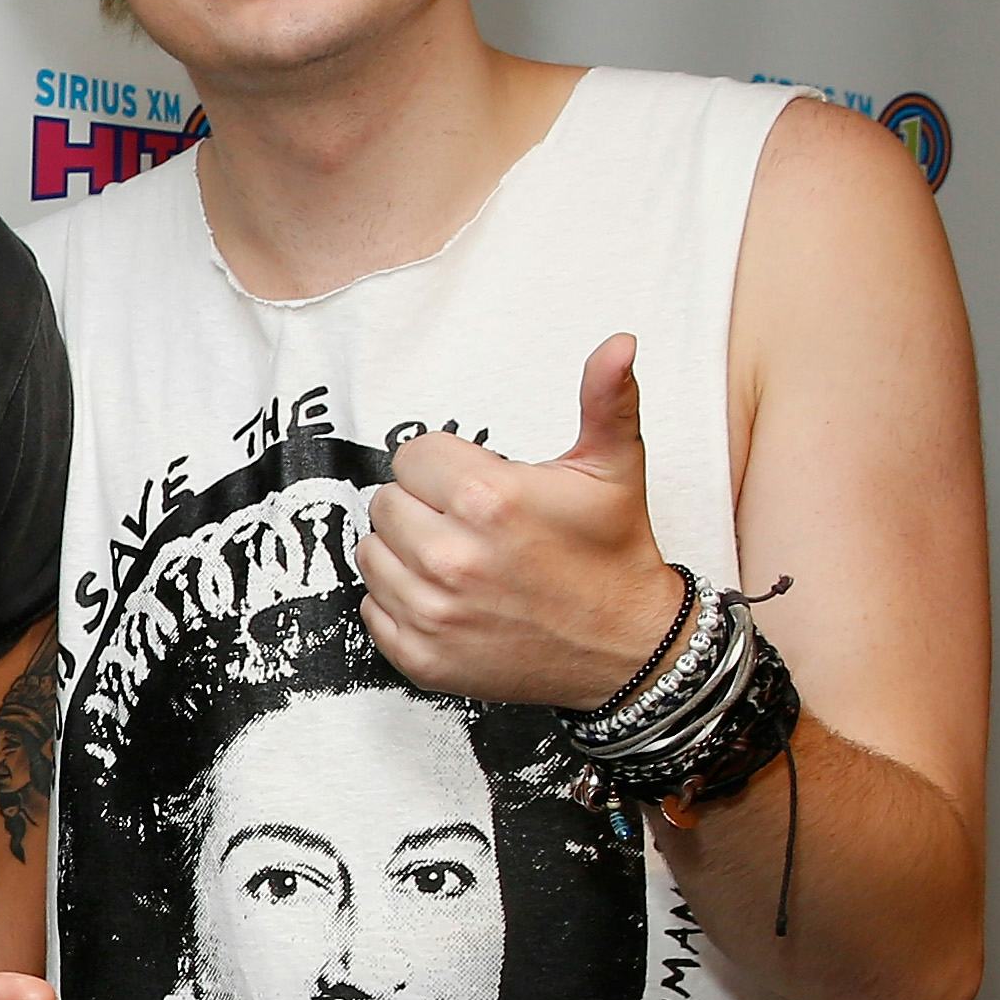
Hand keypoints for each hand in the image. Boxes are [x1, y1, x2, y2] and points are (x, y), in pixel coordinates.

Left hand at [359, 334, 676, 707]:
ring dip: (405, 552)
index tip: (475, 484)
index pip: (412, 456)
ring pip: (371, 553)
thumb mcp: (613, 470)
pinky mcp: (422, 657)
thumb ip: (605, 400)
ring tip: (460, 558)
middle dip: (423, 507)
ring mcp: (433, 613)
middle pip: (386, 503)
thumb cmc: (615, 554)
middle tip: (470, 523)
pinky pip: (372, 608)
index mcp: (488, 500)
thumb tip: (618, 343)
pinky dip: (400, 602)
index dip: (443, 466)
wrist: (628, 649)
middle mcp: (452, 558)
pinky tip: (448, 598)